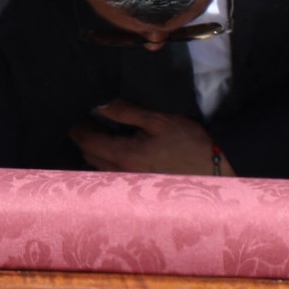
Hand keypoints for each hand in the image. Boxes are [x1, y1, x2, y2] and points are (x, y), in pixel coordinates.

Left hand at [69, 100, 223, 176]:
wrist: (214, 173)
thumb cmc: (190, 144)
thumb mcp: (160, 121)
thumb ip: (127, 112)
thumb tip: (100, 104)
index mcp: (122, 155)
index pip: (86, 140)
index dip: (76, 125)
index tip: (74, 109)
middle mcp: (119, 172)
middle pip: (87, 154)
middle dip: (83, 136)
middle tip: (85, 116)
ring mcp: (127, 181)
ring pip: (97, 164)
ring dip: (93, 148)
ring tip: (99, 129)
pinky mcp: (136, 184)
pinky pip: (110, 170)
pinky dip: (105, 157)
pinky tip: (116, 147)